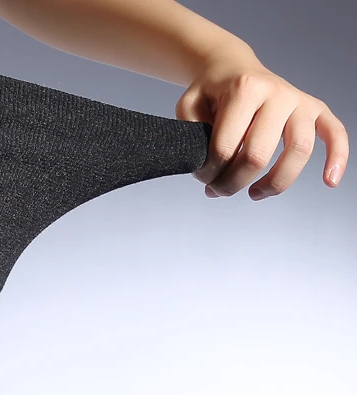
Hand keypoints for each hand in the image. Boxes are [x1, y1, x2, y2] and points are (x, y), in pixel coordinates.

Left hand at [174, 51, 348, 199]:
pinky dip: (337, 157)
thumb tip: (207, 168)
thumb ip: (191, 135)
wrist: (232, 68)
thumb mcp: (188, 107)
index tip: (201, 176)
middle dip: (232, 183)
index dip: (209, 172)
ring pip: (298, 152)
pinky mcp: (316, 109)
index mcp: (244, 89)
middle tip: (217, 189)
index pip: (225, 147)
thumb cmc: (211, 94)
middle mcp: (277, 92)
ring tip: (254, 194)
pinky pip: (335, 133)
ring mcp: (299, 101)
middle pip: (258, 157)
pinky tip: (330, 181)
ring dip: (273, 184)